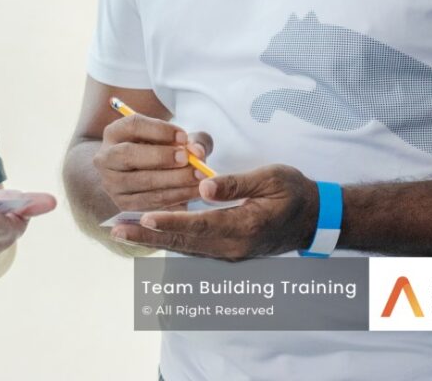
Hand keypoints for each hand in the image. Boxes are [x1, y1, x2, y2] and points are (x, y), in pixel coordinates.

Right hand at [94, 111, 212, 210]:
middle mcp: (106, 157)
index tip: (184, 136)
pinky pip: (150, 202)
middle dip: (161, 156)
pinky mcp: (123, 205)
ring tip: (198, 177)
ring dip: (174, 180)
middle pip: (129, 155)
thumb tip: (198, 151)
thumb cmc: (161, 150)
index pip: (133, 125)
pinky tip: (194, 192)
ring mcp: (112, 183)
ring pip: (142, 181)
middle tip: (188, 159)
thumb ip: (191, 140)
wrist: (140, 174)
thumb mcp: (174, 139)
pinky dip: (175, 197)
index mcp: (114, 132)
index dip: (159, 130)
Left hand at [111, 164, 319, 259]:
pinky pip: (193, 246)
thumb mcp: (270, 178)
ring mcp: (230, 252)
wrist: (314, 218)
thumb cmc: (293, 191)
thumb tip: (203, 186)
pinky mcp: (227, 250)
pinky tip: (149, 232)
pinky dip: (169, 239)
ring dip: (153, 239)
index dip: (171, 221)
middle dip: (148, 236)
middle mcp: (233, 246)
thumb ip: (235, 184)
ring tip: (124, 231)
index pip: (199, 225)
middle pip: (184, 242)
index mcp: (244, 227)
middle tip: (117, 229)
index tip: (144, 217)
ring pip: (185, 247)